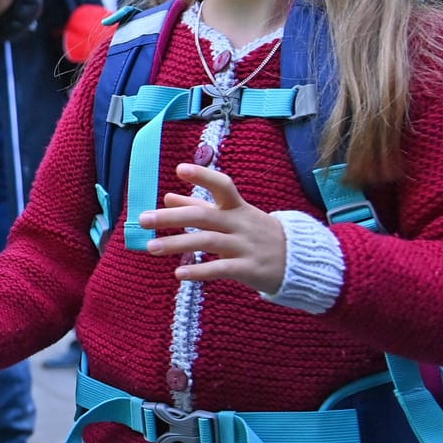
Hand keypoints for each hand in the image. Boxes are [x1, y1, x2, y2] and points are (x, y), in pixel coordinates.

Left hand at [140, 162, 287, 294]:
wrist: (299, 260)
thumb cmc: (257, 233)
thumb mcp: (233, 216)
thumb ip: (200, 206)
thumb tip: (167, 196)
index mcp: (237, 207)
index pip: (222, 185)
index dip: (202, 176)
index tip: (179, 169)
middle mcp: (240, 223)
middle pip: (204, 216)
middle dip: (171, 217)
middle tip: (142, 220)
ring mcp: (245, 246)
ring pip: (208, 241)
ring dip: (177, 244)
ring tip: (151, 247)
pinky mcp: (249, 268)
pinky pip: (221, 269)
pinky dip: (199, 271)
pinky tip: (178, 273)